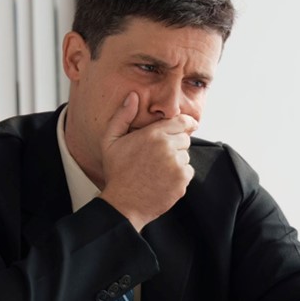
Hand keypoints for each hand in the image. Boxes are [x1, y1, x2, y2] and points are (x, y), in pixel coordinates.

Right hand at [99, 92, 196, 230]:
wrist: (123, 204)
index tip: (189, 125)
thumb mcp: (111, 140)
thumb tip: (133, 96)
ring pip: (186, 156)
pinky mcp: (182, 180)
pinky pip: (188, 172)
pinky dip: (179, 175)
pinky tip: (163, 180)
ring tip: (158, 169)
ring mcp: (177, 165)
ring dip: (177, 160)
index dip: (186, 123)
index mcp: (153, 134)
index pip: (182, 121)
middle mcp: (168, 147)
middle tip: (158, 156)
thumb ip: (122, 116)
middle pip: (184, 139)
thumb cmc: (117, 172)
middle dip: (175, 144)